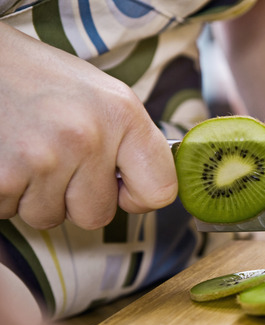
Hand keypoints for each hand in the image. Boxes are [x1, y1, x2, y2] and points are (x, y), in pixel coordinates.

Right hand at [0, 23, 176, 229]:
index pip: (160, 190)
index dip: (138, 198)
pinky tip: (6, 157)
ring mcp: (45, 158)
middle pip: (97, 215)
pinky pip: (10, 211)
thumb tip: (148, 188)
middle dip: (75, 199)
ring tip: (27, 153)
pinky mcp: (4, 176)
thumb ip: (129, 141)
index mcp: (123, 115)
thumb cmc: (40, 78)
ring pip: (50, 217)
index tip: (121, 189)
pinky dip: (5, 193)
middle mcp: (89, 137)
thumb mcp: (102, 95)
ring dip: (36, 196)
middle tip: (57, 161)